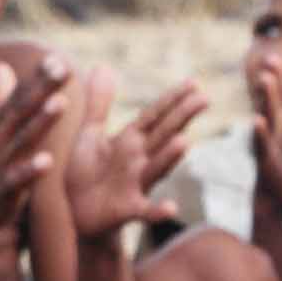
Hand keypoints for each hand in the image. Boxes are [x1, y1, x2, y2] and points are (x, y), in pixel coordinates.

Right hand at [0, 53, 69, 246]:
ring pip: (20, 142)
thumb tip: (1, 66)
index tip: (57, 59)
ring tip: (61, 102)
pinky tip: (47, 161)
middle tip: (62, 68)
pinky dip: (29, 172)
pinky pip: (14, 182)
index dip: (36, 80)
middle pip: (20, 112)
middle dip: (40, 89)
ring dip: (39, 122)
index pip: (17, 99)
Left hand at [63, 70, 205, 239]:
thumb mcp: (90, 134)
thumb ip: (99, 103)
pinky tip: (171, 208)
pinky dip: (159, 210)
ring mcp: (137, 184)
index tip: (194, 82)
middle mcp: (139, 159)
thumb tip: (103, 66)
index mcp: (130, 140)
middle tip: (204, 99)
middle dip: (181, 117)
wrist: (77, 214)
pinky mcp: (129, 209)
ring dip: (170, 156)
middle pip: (162, 135)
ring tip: (184, 141)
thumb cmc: (87, 172)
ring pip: (157, 168)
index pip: (154, 116)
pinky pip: (146, 211)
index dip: (171, 99)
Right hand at [250, 54, 281, 207]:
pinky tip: (256, 120)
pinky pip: (261, 144)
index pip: (279, 93)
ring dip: (265, 98)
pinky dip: (259, 132)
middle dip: (271, 79)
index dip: (278, 75)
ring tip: (264, 79)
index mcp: (281, 121)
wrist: (274, 197)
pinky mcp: (265, 160)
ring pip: (266, 117)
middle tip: (270, 58)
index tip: (276, 56)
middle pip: (271, 99)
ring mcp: (267, 143)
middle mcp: (271, 129)